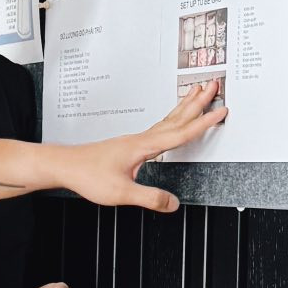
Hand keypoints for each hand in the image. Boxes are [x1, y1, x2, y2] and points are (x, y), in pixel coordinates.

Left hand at [55, 81, 226, 208]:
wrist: (65, 165)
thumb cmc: (88, 175)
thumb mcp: (121, 193)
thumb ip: (149, 198)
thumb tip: (173, 203)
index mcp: (143, 146)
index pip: (181, 132)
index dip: (203, 122)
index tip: (221, 111)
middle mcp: (141, 138)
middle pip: (176, 117)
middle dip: (198, 102)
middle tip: (214, 84)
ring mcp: (136, 139)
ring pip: (168, 119)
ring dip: (185, 106)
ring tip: (198, 92)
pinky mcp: (131, 144)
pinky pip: (159, 127)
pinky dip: (173, 119)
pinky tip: (174, 120)